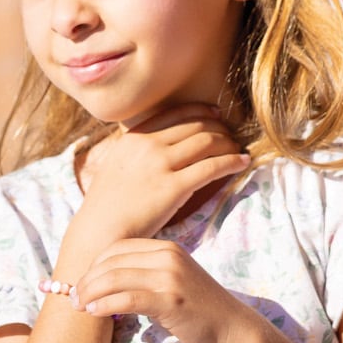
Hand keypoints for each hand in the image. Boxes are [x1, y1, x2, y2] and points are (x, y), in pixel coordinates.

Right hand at [71, 105, 249, 244]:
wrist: (100, 232)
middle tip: (232, 134)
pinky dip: (232, 162)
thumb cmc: (108, 206)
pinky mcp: (175, 188)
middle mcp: (148, 145)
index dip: (201, 111)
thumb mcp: (116, 166)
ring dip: (228, 143)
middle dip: (219, 127)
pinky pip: (212, 167)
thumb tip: (161, 146)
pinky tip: (242, 163)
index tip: (216, 114)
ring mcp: (161, 165)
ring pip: (207, 142)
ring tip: (238, 150)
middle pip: (196, 125)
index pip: (175, 113)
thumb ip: (137, 152)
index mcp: (133, 137)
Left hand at [73, 239, 261, 342]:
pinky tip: (95, 312)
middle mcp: (168, 255)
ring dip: (91, 293)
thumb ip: (145, 274)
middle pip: (111, 261)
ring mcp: (170, 276)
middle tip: (74, 299)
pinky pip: (127, 298)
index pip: (117, 248)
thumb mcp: (173, 280)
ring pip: (115, 278)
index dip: (94, 265)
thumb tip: (104, 282)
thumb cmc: (199, 310)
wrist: (233, 328)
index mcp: (166, 247)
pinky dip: (105, 304)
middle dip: (87, 280)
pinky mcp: (171, 299)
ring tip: (80, 307)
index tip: (82, 284)